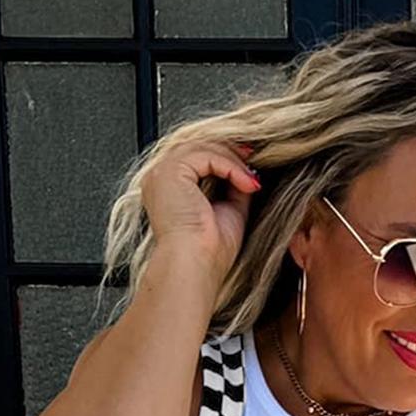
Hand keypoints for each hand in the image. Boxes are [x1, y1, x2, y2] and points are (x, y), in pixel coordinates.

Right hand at [141, 137, 262, 284]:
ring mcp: (162, 172)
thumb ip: (233, 186)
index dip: (225, 158)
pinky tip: (246, 183)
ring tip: (252, 181)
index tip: (249, 168)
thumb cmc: (206, 254)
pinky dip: (230, 166)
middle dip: (231, 153)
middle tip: (255, 165)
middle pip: (199, 147)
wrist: (194, 268)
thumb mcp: (228, 211)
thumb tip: (248, 170)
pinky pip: (207, 156)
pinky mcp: (171, 171)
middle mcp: (160, 177)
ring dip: (234, 161)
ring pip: (204, 148)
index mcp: (168, 188)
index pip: (197, 158)